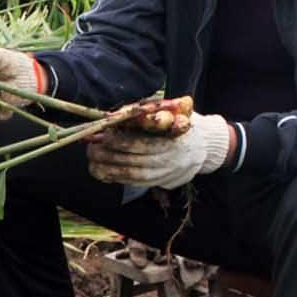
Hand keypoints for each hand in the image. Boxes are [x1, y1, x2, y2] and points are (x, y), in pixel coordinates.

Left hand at [87, 110, 233, 189]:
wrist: (204, 148)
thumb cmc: (182, 125)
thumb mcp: (172, 113)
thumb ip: (149, 113)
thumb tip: (117, 114)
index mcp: (172, 142)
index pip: (142, 144)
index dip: (121, 141)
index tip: (105, 135)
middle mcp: (169, 161)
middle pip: (134, 161)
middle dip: (109, 156)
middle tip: (92, 149)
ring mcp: (165, 174)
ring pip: (133, 175)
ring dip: (109, 170)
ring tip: (92, 163)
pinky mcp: (161, 182)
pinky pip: (136, 183)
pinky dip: (118, 179)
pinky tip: (103, 173)